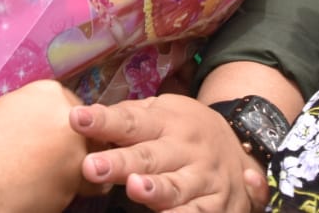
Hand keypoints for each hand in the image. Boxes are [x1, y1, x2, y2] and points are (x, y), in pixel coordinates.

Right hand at [0, 81, 98, 212]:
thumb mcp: (4, 114)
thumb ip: (33, 117)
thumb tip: (44, 131)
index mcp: (49, 93)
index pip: (72, 108)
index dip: (58, 127)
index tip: (42, 139)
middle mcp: (70, 119)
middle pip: (87, 134)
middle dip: (72, 147)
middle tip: (44, 160)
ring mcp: (75, 152)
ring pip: (89, 164)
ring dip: (72, 171)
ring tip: (39, 178)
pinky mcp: (73, 186)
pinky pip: (76, 189)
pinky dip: (61, 192)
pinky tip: (34, 191)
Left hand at [71, 94, 264, 212]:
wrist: (242, 145)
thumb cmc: (184, 130)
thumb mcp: (161, 113)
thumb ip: (126, 119)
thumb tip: (81, 118)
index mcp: (166, 122)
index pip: (130, 121)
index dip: (103, 121)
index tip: (77, 119)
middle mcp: (185, 149)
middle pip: (150, 157)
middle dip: (121, 163)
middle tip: (92, 166)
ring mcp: (202, 178)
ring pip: (177, 187)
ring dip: (157, 190)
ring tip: (134, 188)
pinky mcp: (217, 204)